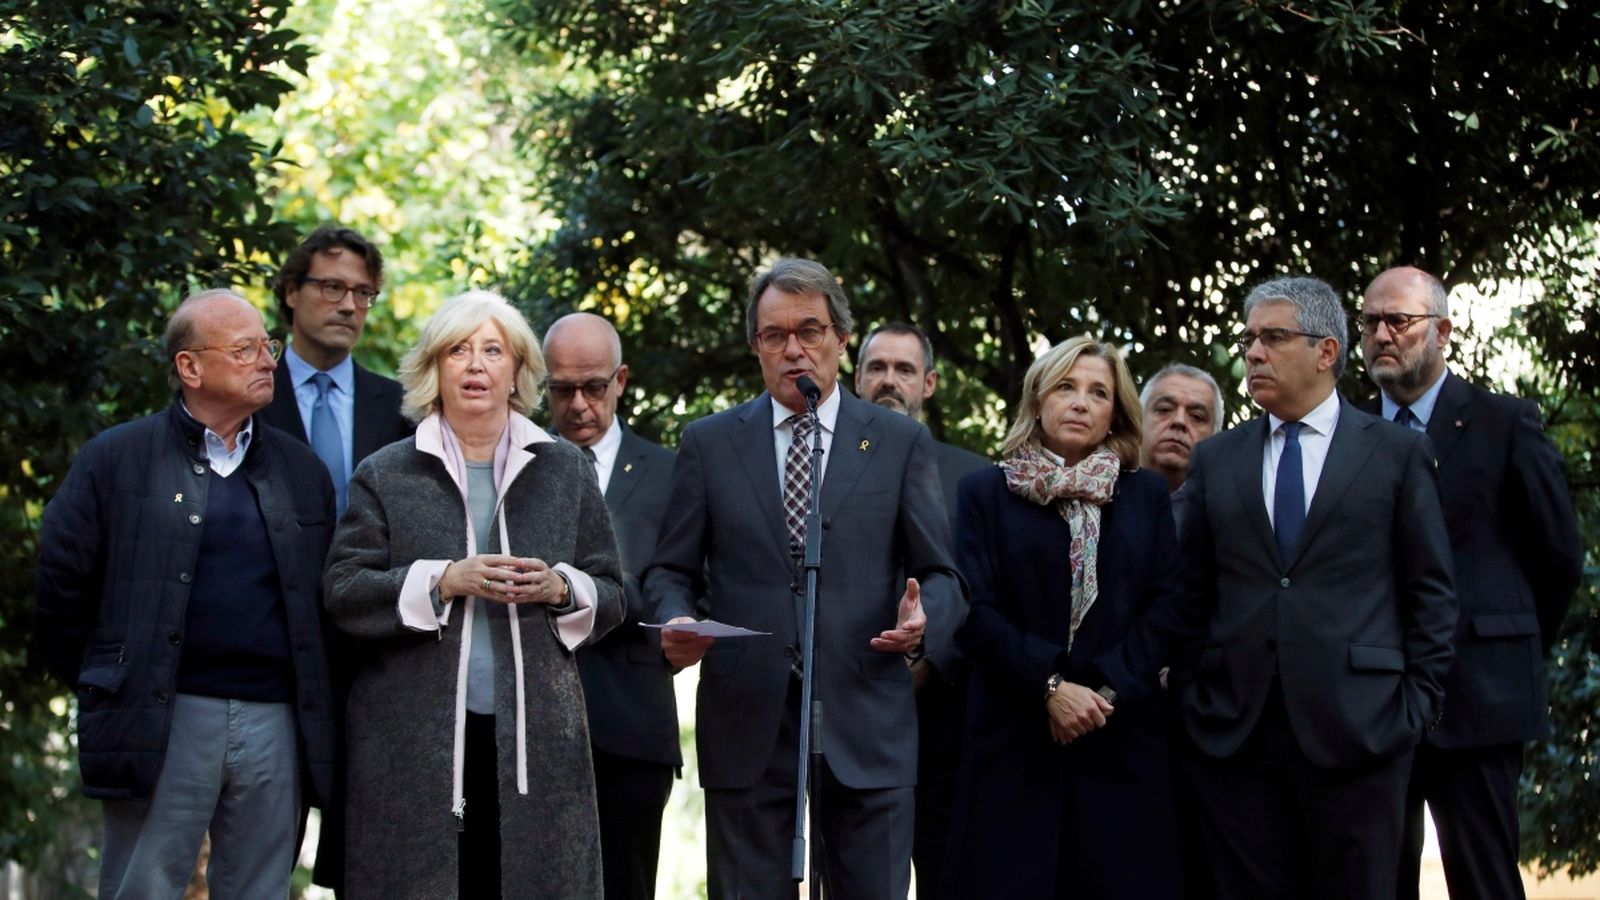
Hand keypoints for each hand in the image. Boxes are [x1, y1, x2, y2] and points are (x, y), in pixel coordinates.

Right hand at [441, 555, 566, 605]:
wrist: (450, 578)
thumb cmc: (466, 567)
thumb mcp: (479, 559)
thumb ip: (495, 562)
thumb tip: (513, 565)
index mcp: (480, 560)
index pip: (498, 559)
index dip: (510, 561)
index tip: (521, 562)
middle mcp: (479, 571)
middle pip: (497, 573)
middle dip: (510, 575)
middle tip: (522, 577)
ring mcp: (478, 582)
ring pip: (495, 586)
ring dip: (508, 589)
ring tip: (519, 589)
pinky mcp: (478, 592)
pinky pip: (492, 596)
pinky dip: (502, 598)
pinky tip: (511, 599)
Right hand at [660, 616, 713, 668]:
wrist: (677, 637)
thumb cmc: (682, 627)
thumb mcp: (684, 621)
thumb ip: (690, 622)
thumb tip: (704, 626)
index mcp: (666, 633)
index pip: (673, 634)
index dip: (684, 635)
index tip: (696, 633)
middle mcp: (666, 646)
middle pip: (681, 646)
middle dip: (696, 642)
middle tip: (709, 637)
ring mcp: (671, 656)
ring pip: (686, 655)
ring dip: (699, 649)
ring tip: (709, 642)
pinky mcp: (678, 663)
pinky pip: (689, 661)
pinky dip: (698, 655)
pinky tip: (704, 649)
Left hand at [870, 577, 925, 653]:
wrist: (911, 619)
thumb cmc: (911, 607)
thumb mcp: (912, 597)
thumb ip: (912, 589)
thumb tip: (912, 579)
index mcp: (920, 619)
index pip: (918, 624)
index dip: (913, 625)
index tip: (905, 626)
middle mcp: (916, 632)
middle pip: (907, 637)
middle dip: (895, 636)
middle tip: (883, 634)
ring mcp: (909, 640)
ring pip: (899, 645)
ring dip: (887, 644)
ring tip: (875, 641)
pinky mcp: (902, 645)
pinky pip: (893, 648)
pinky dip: (884, 647)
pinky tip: (874, 644)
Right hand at [1046, 681, 1113, 744]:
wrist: (1054, 692)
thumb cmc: (1072, 691)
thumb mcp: (1089, 692)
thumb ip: (1101, 702)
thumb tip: (1111, 710)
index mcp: (1091, 708)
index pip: (1101, 723)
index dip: (1097, 719)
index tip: (1093, 716)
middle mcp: (1084, 717)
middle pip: (1091, 728)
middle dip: (1088, 723)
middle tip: (1081, 715)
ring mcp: (1074, 722)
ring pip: (1082, 732)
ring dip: (1080, 727)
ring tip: (1075, 719)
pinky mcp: (1065, 726)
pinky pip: (1073, 735)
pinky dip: (1072, 731)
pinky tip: (1070, 723)